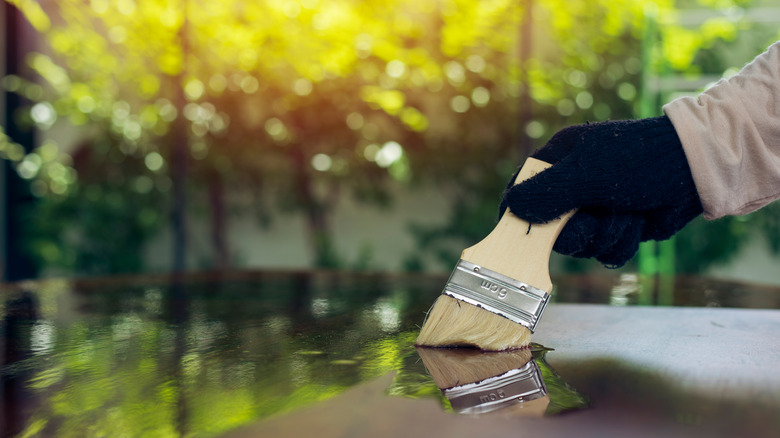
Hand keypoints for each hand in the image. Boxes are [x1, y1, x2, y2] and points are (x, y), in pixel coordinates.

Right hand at [499, 116, 702, 266]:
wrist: (696, 172)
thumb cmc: (640, 160)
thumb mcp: (587, 173)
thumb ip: (547, 193)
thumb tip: (511, 208)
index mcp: (559, 159)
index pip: (523, 187)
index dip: (517, 211)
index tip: (514, 233)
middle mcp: (572, 184)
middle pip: (549, 227)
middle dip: (576, 231)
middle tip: (592, 221)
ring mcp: (595, 207)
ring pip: (579, 244)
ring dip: (605, 235)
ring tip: (626, 214)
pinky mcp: (615, 226)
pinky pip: (603, 250)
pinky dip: (621, 242)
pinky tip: (638, 223)